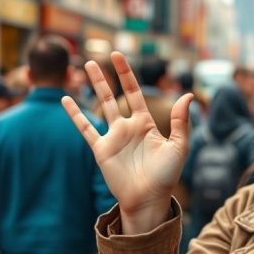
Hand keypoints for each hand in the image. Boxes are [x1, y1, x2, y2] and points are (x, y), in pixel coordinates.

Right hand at [62, 52, 192, 232]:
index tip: (119, 56)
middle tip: (103, 55)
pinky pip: (86, 128)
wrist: (149, 199)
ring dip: (94, 86)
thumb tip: (187, 94)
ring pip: (100, 105)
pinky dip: (75, 114)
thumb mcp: (179, 146)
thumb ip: (181, 121)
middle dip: (109, 75)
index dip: (127, 74)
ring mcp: (113, 137)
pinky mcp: (101, 149)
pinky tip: (67, 100)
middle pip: (115, 94)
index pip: (134, 92)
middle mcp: (128, 127)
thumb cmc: (166, 175)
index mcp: (145, 123)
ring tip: (86, 67)